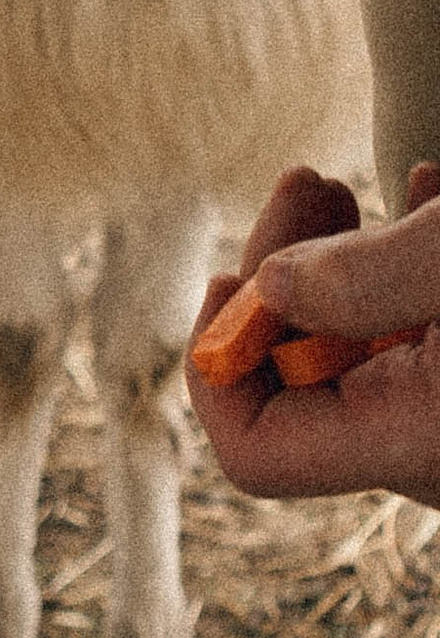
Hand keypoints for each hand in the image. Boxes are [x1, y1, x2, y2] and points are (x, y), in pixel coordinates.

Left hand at [187, 160, 439, 505]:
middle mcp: (428, 453)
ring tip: (342, 190)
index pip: (255, 452)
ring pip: (355, 354)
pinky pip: (411, 345)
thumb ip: (365, 278)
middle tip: (305, 185)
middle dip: (280, 278)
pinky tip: (422, 198)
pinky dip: (398, 276)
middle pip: (298, 383)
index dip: (219, 364)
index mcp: (411, 442)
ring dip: (336, 266)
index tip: (232, 275)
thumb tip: (266, 289)